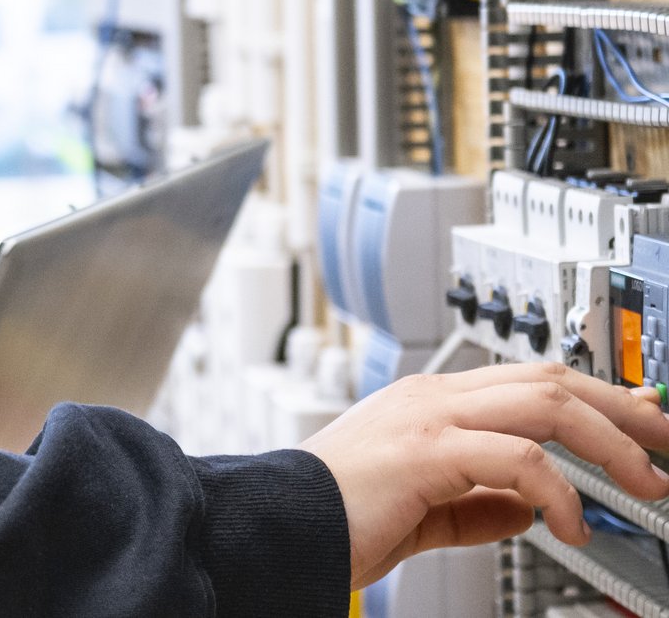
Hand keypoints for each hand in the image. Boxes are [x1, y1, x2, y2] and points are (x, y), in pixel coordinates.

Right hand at [302, 362, 668, 587]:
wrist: (273, 524)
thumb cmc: (331, 517)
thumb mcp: (420, 511)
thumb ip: (474, 505)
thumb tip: (527, 508)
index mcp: (429, 405)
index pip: (530, 381)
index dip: (597, 400)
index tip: (641, 427)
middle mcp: (432, 398)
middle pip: (553, 378)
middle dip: (624, 411)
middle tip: (666, 444)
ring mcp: (429, 417)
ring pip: (547, 403)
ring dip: (612, 442)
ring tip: (645, 483)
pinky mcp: (426, 451)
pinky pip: (519, 458)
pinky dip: (560, 491)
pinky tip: (570, 525)